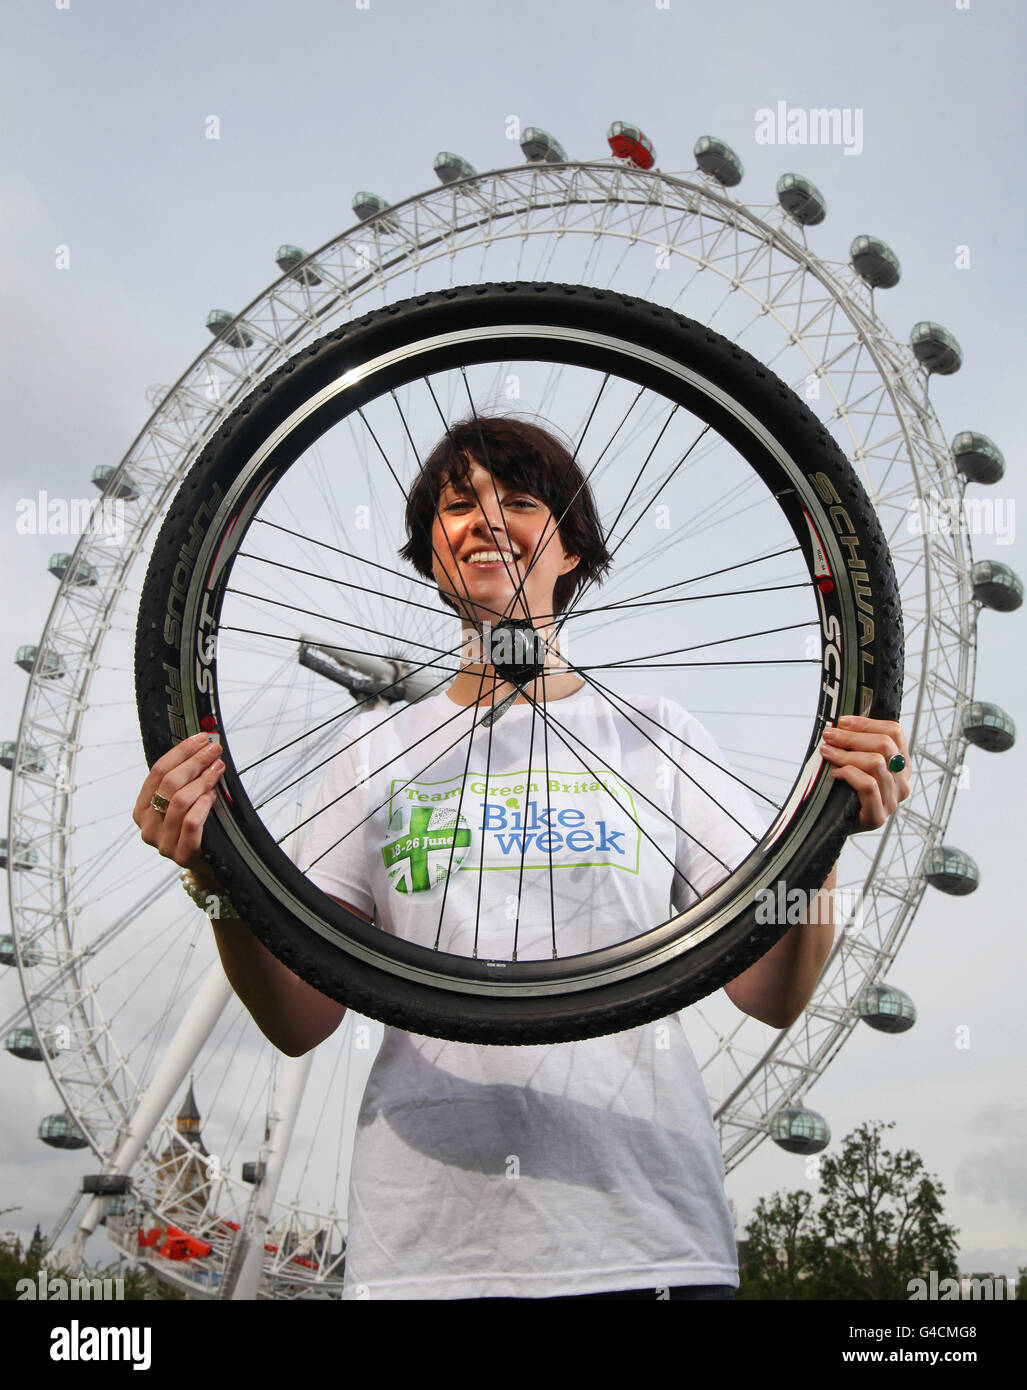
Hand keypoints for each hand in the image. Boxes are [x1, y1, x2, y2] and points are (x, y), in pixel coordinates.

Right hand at [133, 732, 224, 890]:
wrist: (209, 864)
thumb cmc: (197, 828)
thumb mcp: (185, 802)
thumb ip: (186, 780)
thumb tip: (203, 747)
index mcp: (143, 809)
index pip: (157, 772)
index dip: (180, 752)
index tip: (200, 738)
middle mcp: (148, 826)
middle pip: (168, 784)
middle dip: (194, 762)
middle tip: (214, 750)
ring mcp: (163, 842)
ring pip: (180, 801)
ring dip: (202, 780)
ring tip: (217, 769)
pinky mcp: (182, 855)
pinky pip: (191, 823)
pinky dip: (203, 805)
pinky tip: (213, 796)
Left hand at [819, 715, 910, 832]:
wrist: (834, 825)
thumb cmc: (845, 789)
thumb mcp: (857, 762)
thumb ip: (859, 744)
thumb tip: (842, 722)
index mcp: (902, 764)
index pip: (895, 732)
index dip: (867, 723)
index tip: (843, 721)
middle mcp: (902, 781)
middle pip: (885, 745)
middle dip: (852, 737)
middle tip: (829, 736)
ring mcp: (892, 800)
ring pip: (875, 763)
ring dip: (846, 754)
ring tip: (827, 752)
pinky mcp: (878, 816)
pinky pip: (868, 785)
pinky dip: (849, 774)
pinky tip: (835, 774)